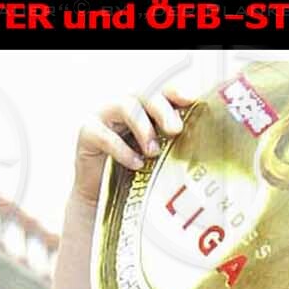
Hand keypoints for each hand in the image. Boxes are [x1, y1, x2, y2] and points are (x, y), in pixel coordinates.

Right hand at [71, 86, 195, 208]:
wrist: (104, 197)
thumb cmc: (134, 173)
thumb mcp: (157, 156)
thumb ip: (171, 142)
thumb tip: (201, 139)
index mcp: (144, 108)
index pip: (161, 91)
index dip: (176, 92)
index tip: (190, 100)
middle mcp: (123, 105)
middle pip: (145, 93)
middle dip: (162, 109)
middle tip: (175, 129)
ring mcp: (103, 115)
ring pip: (125, 106)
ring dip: (143, 127)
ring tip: (153, 151)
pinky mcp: (87, 132)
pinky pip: (105, 134)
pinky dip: (123, 150)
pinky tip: (136, 164)